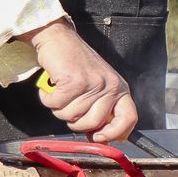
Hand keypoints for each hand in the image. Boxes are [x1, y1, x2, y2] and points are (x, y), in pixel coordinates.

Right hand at [25, 19, 137, 141]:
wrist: (59, 39)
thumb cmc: (76, 64)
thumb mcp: (97, 86)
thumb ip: (101, 110)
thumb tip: (100, 137)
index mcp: (119, 88)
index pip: (129, 119)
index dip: (114, 134)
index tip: (99, 137)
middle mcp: (110, 85)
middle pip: (94, 124)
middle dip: (75, 122)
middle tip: (69, 106)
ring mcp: (93, 83)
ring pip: (72, 117)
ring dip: (59, 108)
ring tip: (61, 92)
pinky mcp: (73, 81)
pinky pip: (57, 105)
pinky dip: (48, 99)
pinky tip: (52, 87)